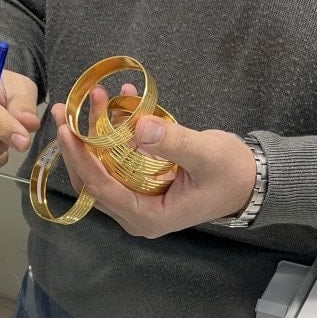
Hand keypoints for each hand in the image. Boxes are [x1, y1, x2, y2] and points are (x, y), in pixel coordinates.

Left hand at [51, 84, 256, 237]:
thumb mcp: (206, 154)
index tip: (66, 129)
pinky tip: (117, 103)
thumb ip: (173, 141)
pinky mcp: (140, 186)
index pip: (101, 188)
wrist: (251, 181)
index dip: (81, 158)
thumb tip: (138, 126)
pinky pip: (116, 163)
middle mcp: (136, 214)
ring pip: (101, 170)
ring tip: (90, 101)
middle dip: (77, 146)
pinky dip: (112, 135)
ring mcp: (136, 201)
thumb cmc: (231, 173)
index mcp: (148, 216)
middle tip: (65, 111)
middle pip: (92, 181)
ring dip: (92, 137)